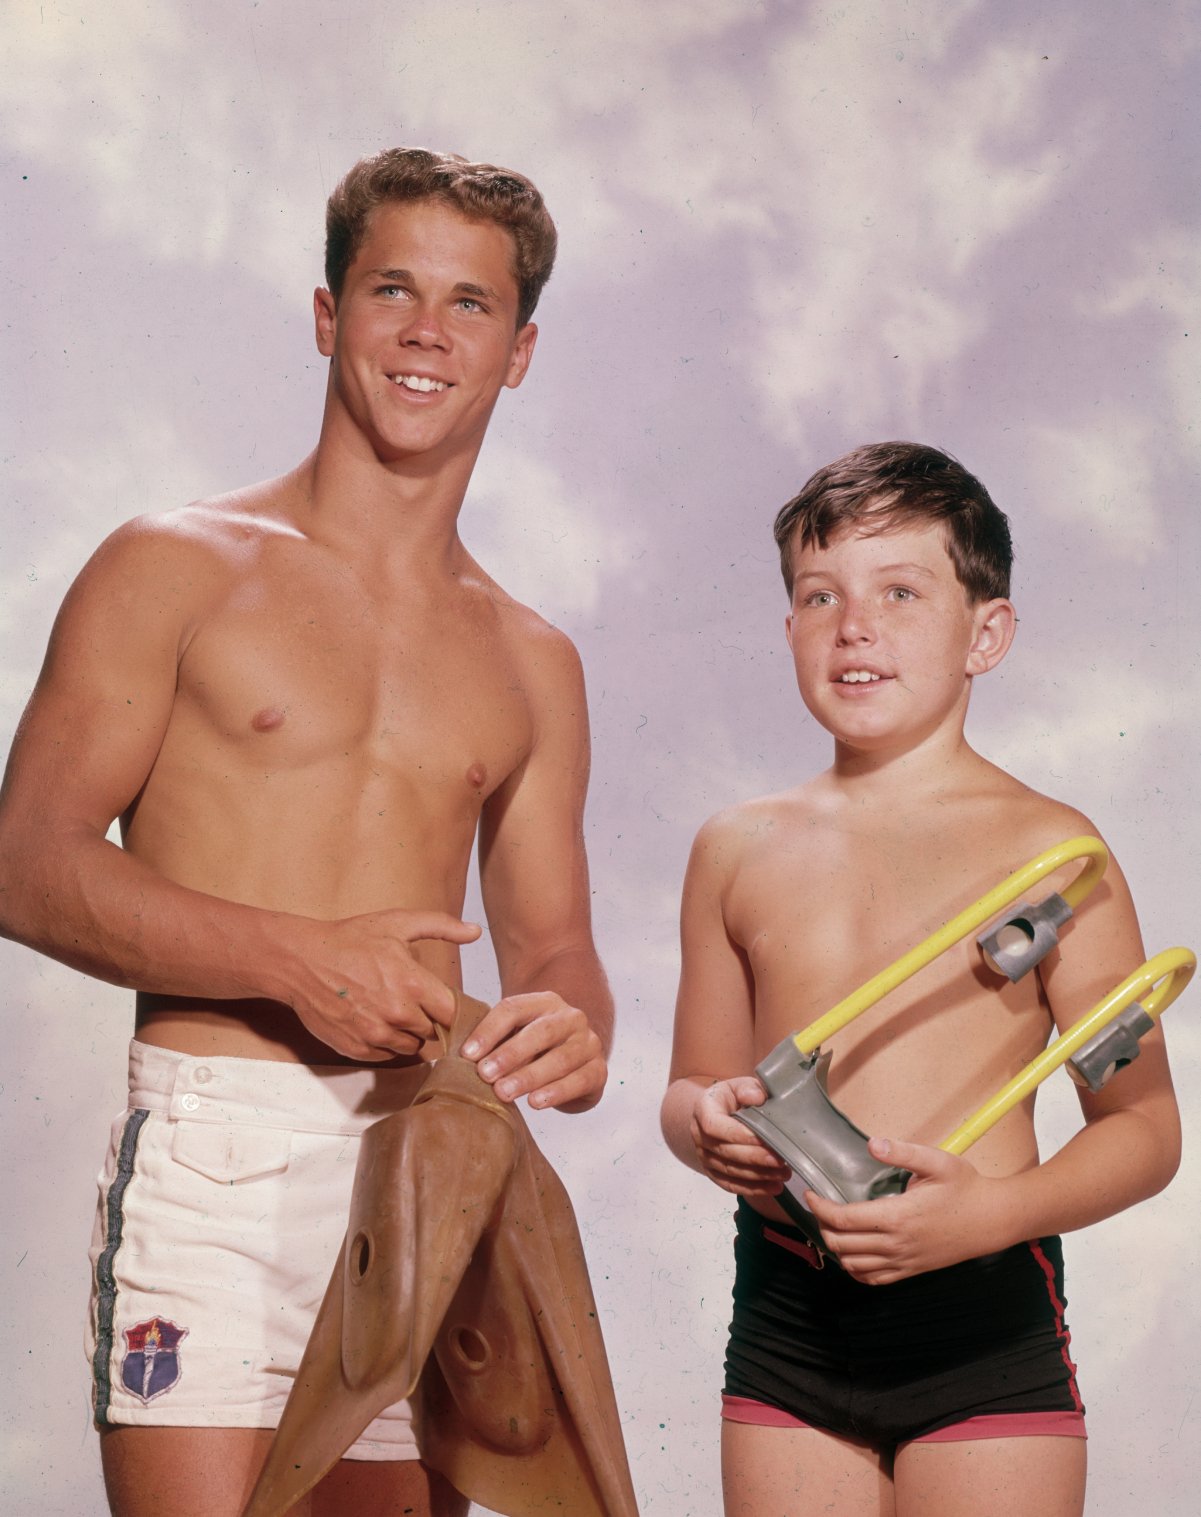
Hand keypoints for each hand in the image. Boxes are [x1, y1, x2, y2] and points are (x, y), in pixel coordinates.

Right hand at [288, 908, 481, 1059]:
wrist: (301, 961)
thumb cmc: (349, 940)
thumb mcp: (397, 923)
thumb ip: (441, 926)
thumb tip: (474, 931)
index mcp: (413, 984)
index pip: (453, 1013)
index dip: (452, 1010)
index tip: (444, 1004)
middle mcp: (398, 1014)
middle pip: (432, 1032)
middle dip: (427, 1018)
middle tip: (410, 1000)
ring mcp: (376, 1034)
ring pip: (410, 1047)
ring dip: (407, 1033)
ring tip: (389, 1009)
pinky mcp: (356, 1048)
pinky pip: (385, 1055)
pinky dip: (384, 1043)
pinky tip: (372, 1020)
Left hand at [461, 992, 605, 1110]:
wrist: (576, 1064)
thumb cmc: (535, 1051)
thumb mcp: (514, 1037)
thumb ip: (490, 1039)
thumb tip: (455, 1051)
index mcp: (544, 1002)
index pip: (514, 1009)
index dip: (489, 1030)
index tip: (467, 1054)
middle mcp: (570, 1017)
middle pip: (540, 1032)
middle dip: (510, 1054)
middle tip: (485, 1075)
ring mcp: (588, 1042)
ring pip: (561, 1058)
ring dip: (530, 1076)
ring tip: (504, 1093)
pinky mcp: (599, 1070)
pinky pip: (579, 1080)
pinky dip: (557, 1092)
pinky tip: (536, 1102)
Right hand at [691, 1077, 791, 1196]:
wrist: (718, 1113)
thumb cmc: (733, 1097)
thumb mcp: (740, 1085)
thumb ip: (748, 1088)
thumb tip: (756, 1097)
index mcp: (703, 1110)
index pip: (714, 1126)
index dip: (737, 1135)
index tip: (763, 1139)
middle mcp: (698, 1135)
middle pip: (724, 1151)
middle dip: (755, 1158)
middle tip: (781, 1159)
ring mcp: (704, 1156)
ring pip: (729, 1171)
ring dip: (758, 1175)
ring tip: (784, 1173)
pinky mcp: (713, 1172)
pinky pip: (730, 1185)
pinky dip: (753, 1189)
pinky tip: (774, 1187)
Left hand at [805, 1137, 1008, 1283]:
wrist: (992, 1220)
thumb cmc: (965, 1188)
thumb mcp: (938, 1162)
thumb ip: (903, 1152)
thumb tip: (872, 1144)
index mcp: (897, 1217)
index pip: (843, 1219)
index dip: (819, 1207)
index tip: (810, 1193)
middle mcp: (896, 1244)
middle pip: (841, 1244)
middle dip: (821, 1225)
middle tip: (819, 1206)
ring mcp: (904, 1262)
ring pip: (853, 1266)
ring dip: (835, 1248)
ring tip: (831, 1226)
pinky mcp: (911, 1270)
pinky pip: (873, 1279)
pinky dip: (854, 1269)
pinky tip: (852, 1252)